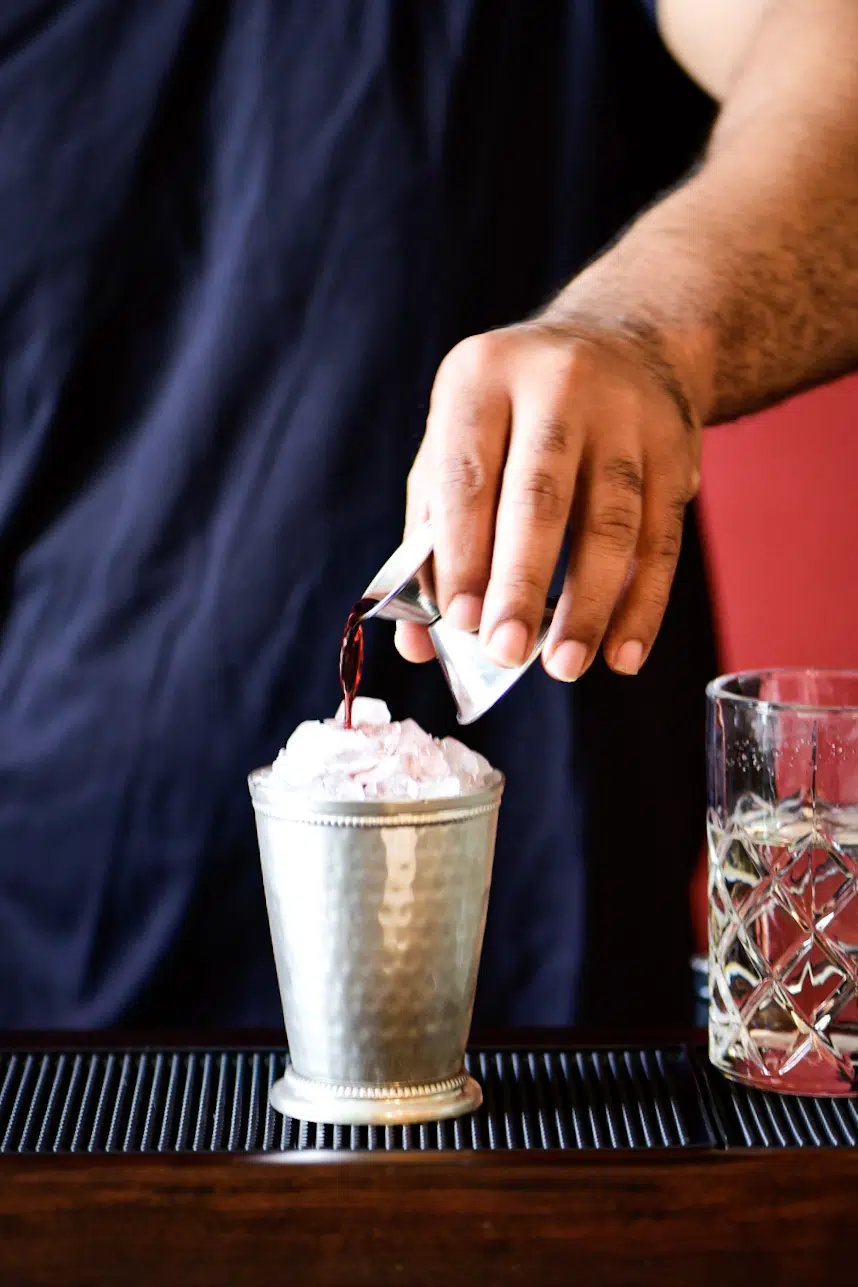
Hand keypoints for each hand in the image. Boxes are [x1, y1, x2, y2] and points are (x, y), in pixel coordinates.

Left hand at [396, 321, 701, 680]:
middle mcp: (557, 384)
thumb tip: (418, 643)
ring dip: (588, 605)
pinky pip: (662, 537)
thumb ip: (433, 540)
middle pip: (540, 498)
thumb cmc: (514, 416)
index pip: (468, 475)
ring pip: (611, 522)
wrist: (623, 341)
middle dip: (522, 584)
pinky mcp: (676, 447)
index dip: (462, 553)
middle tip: (506, 654)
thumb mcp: (459, 445)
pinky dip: (643, 604)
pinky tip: (622, 653)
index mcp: (481, 377)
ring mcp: (625, 413)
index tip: (458, 622)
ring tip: (564, 666)